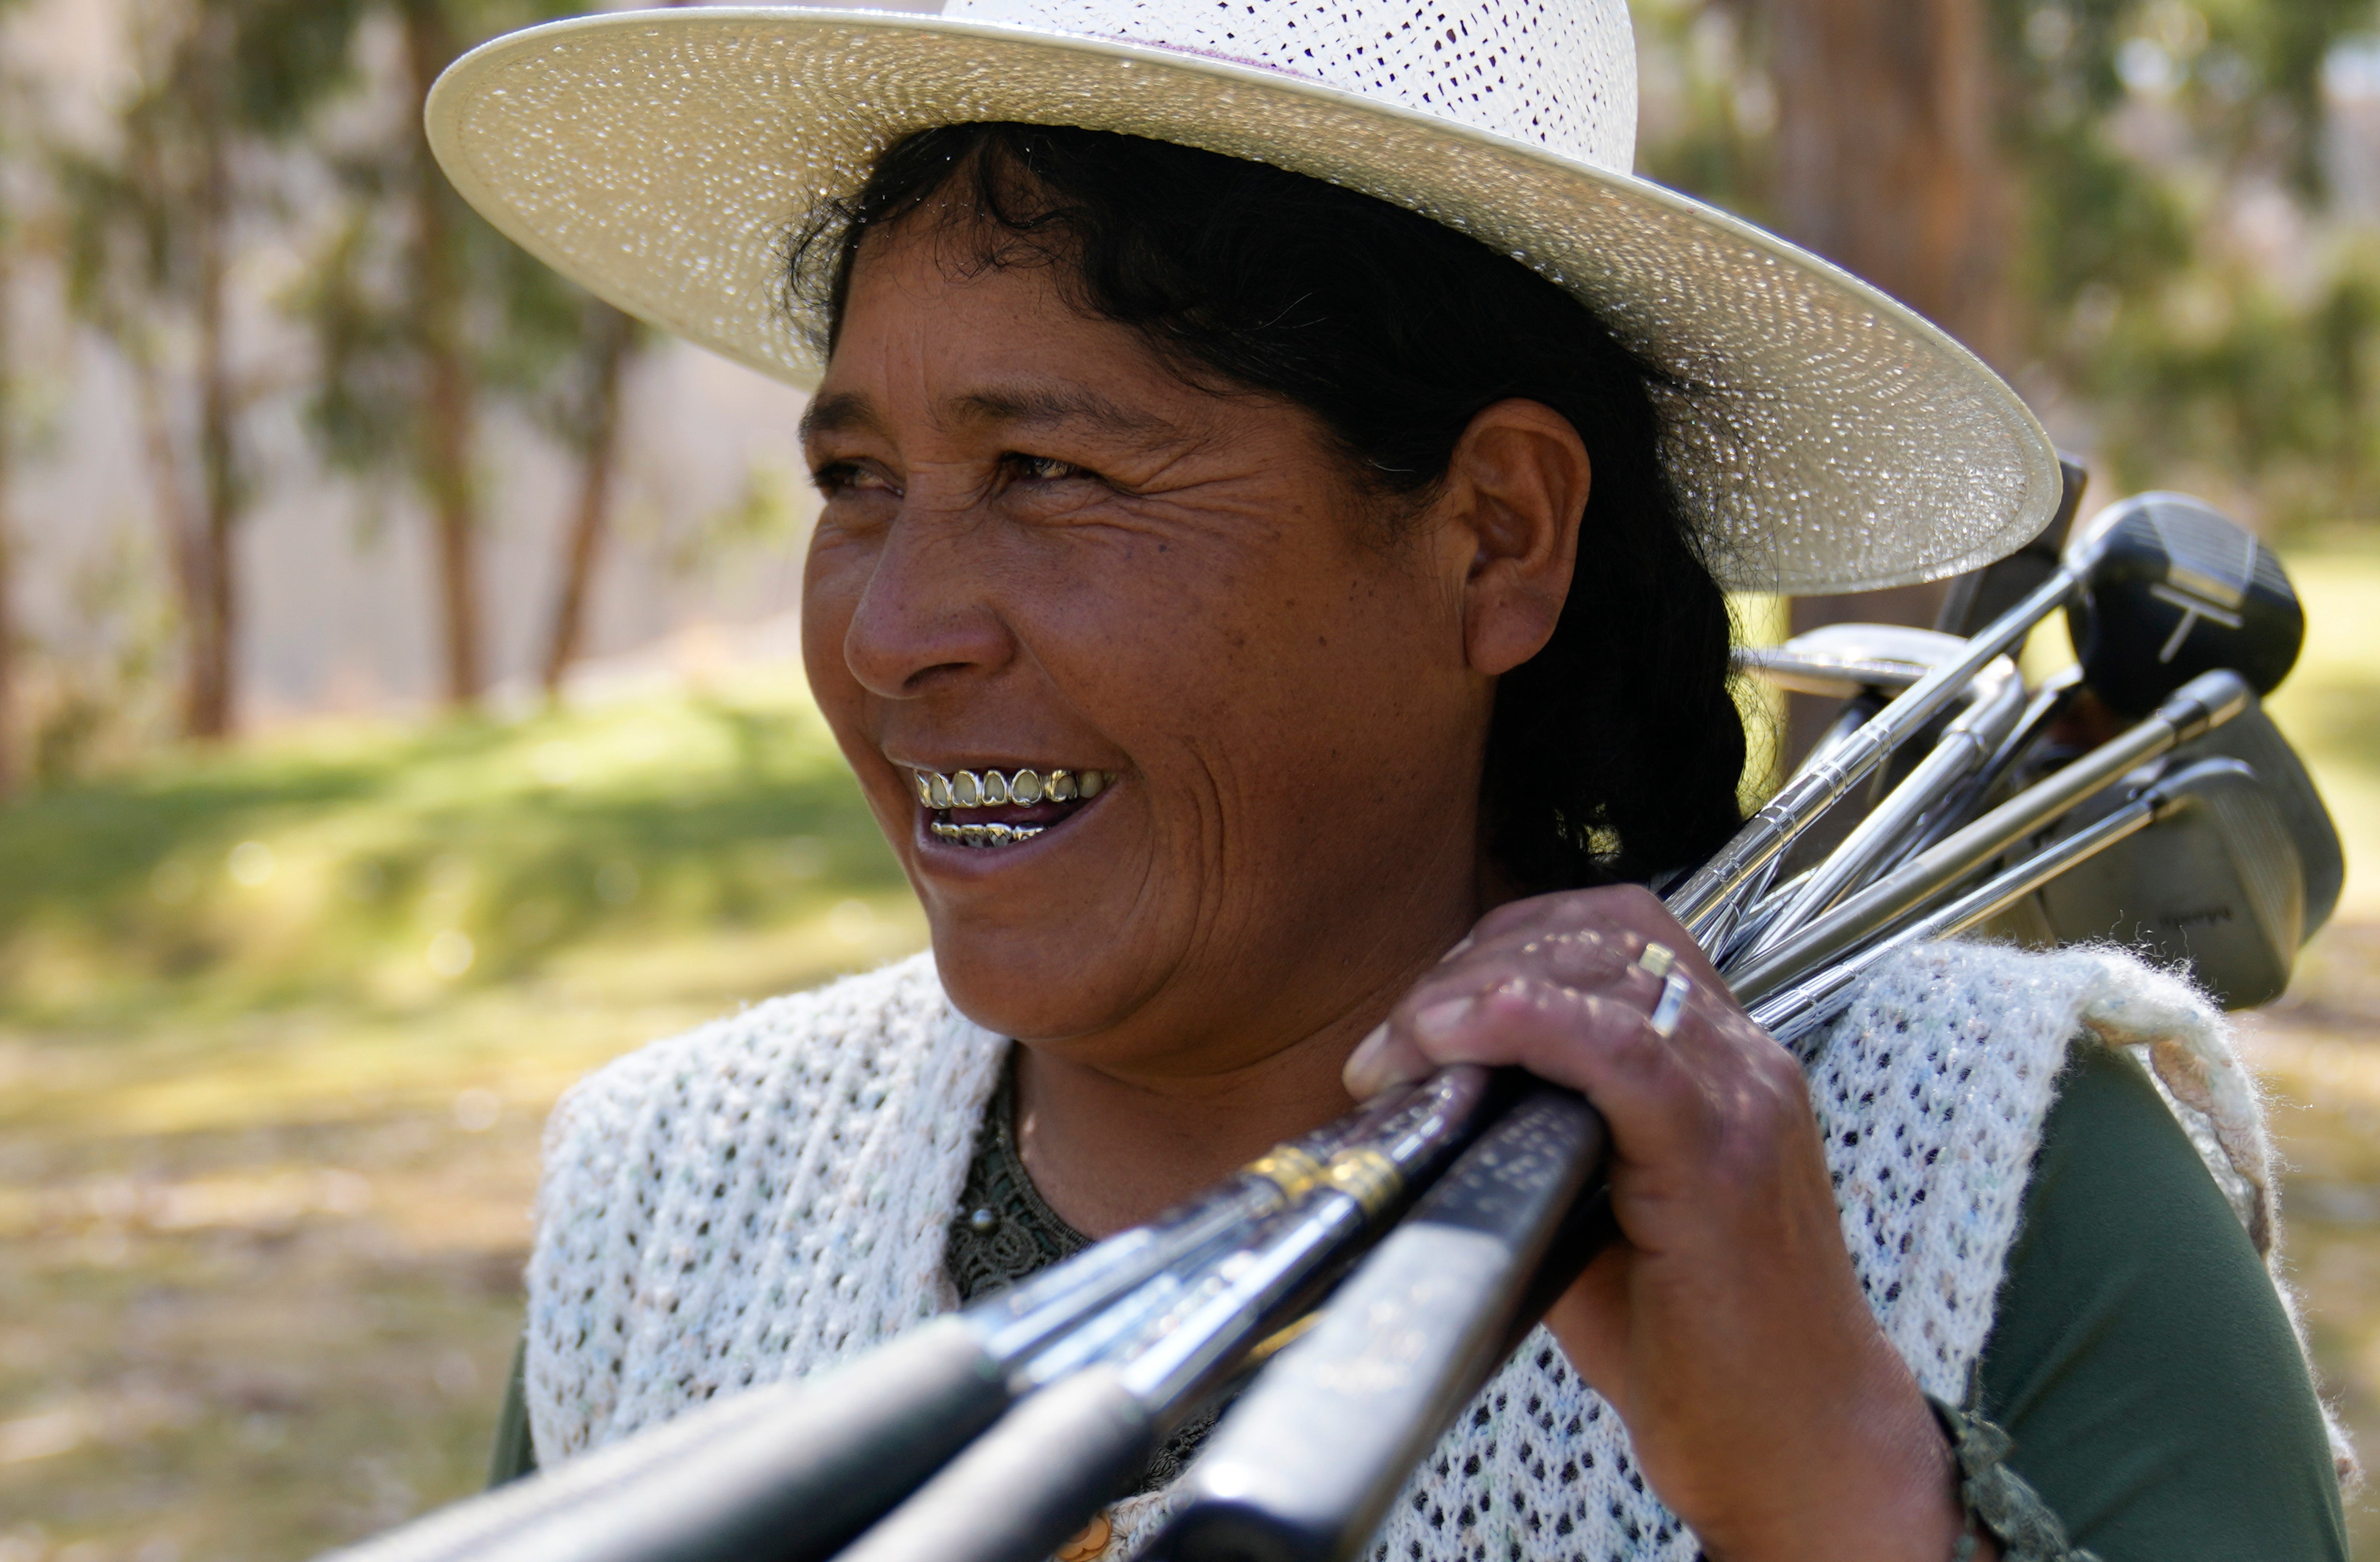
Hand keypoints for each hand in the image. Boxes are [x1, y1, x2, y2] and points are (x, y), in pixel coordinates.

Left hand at [1343, 885, 1985, 1561]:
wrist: (1803, 1447)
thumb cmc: (1696, 1346)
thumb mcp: (1596, 1212)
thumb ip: (1536, 1137)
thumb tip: (1425, 1100)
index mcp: (1720, 1061)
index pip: (1617, 932)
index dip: (1508, 944)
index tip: (1427, 1006)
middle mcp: (1743, 1060)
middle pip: (1601, 937)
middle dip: (1477, 964)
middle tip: (1395, 1040)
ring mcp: (1743, 1100)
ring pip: (1607, 975)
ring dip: (1478, 991)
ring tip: (1403, 1048)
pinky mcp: (1723, 1159)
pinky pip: (1623, 1051)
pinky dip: (1526, 1023)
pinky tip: (1455, 1035)